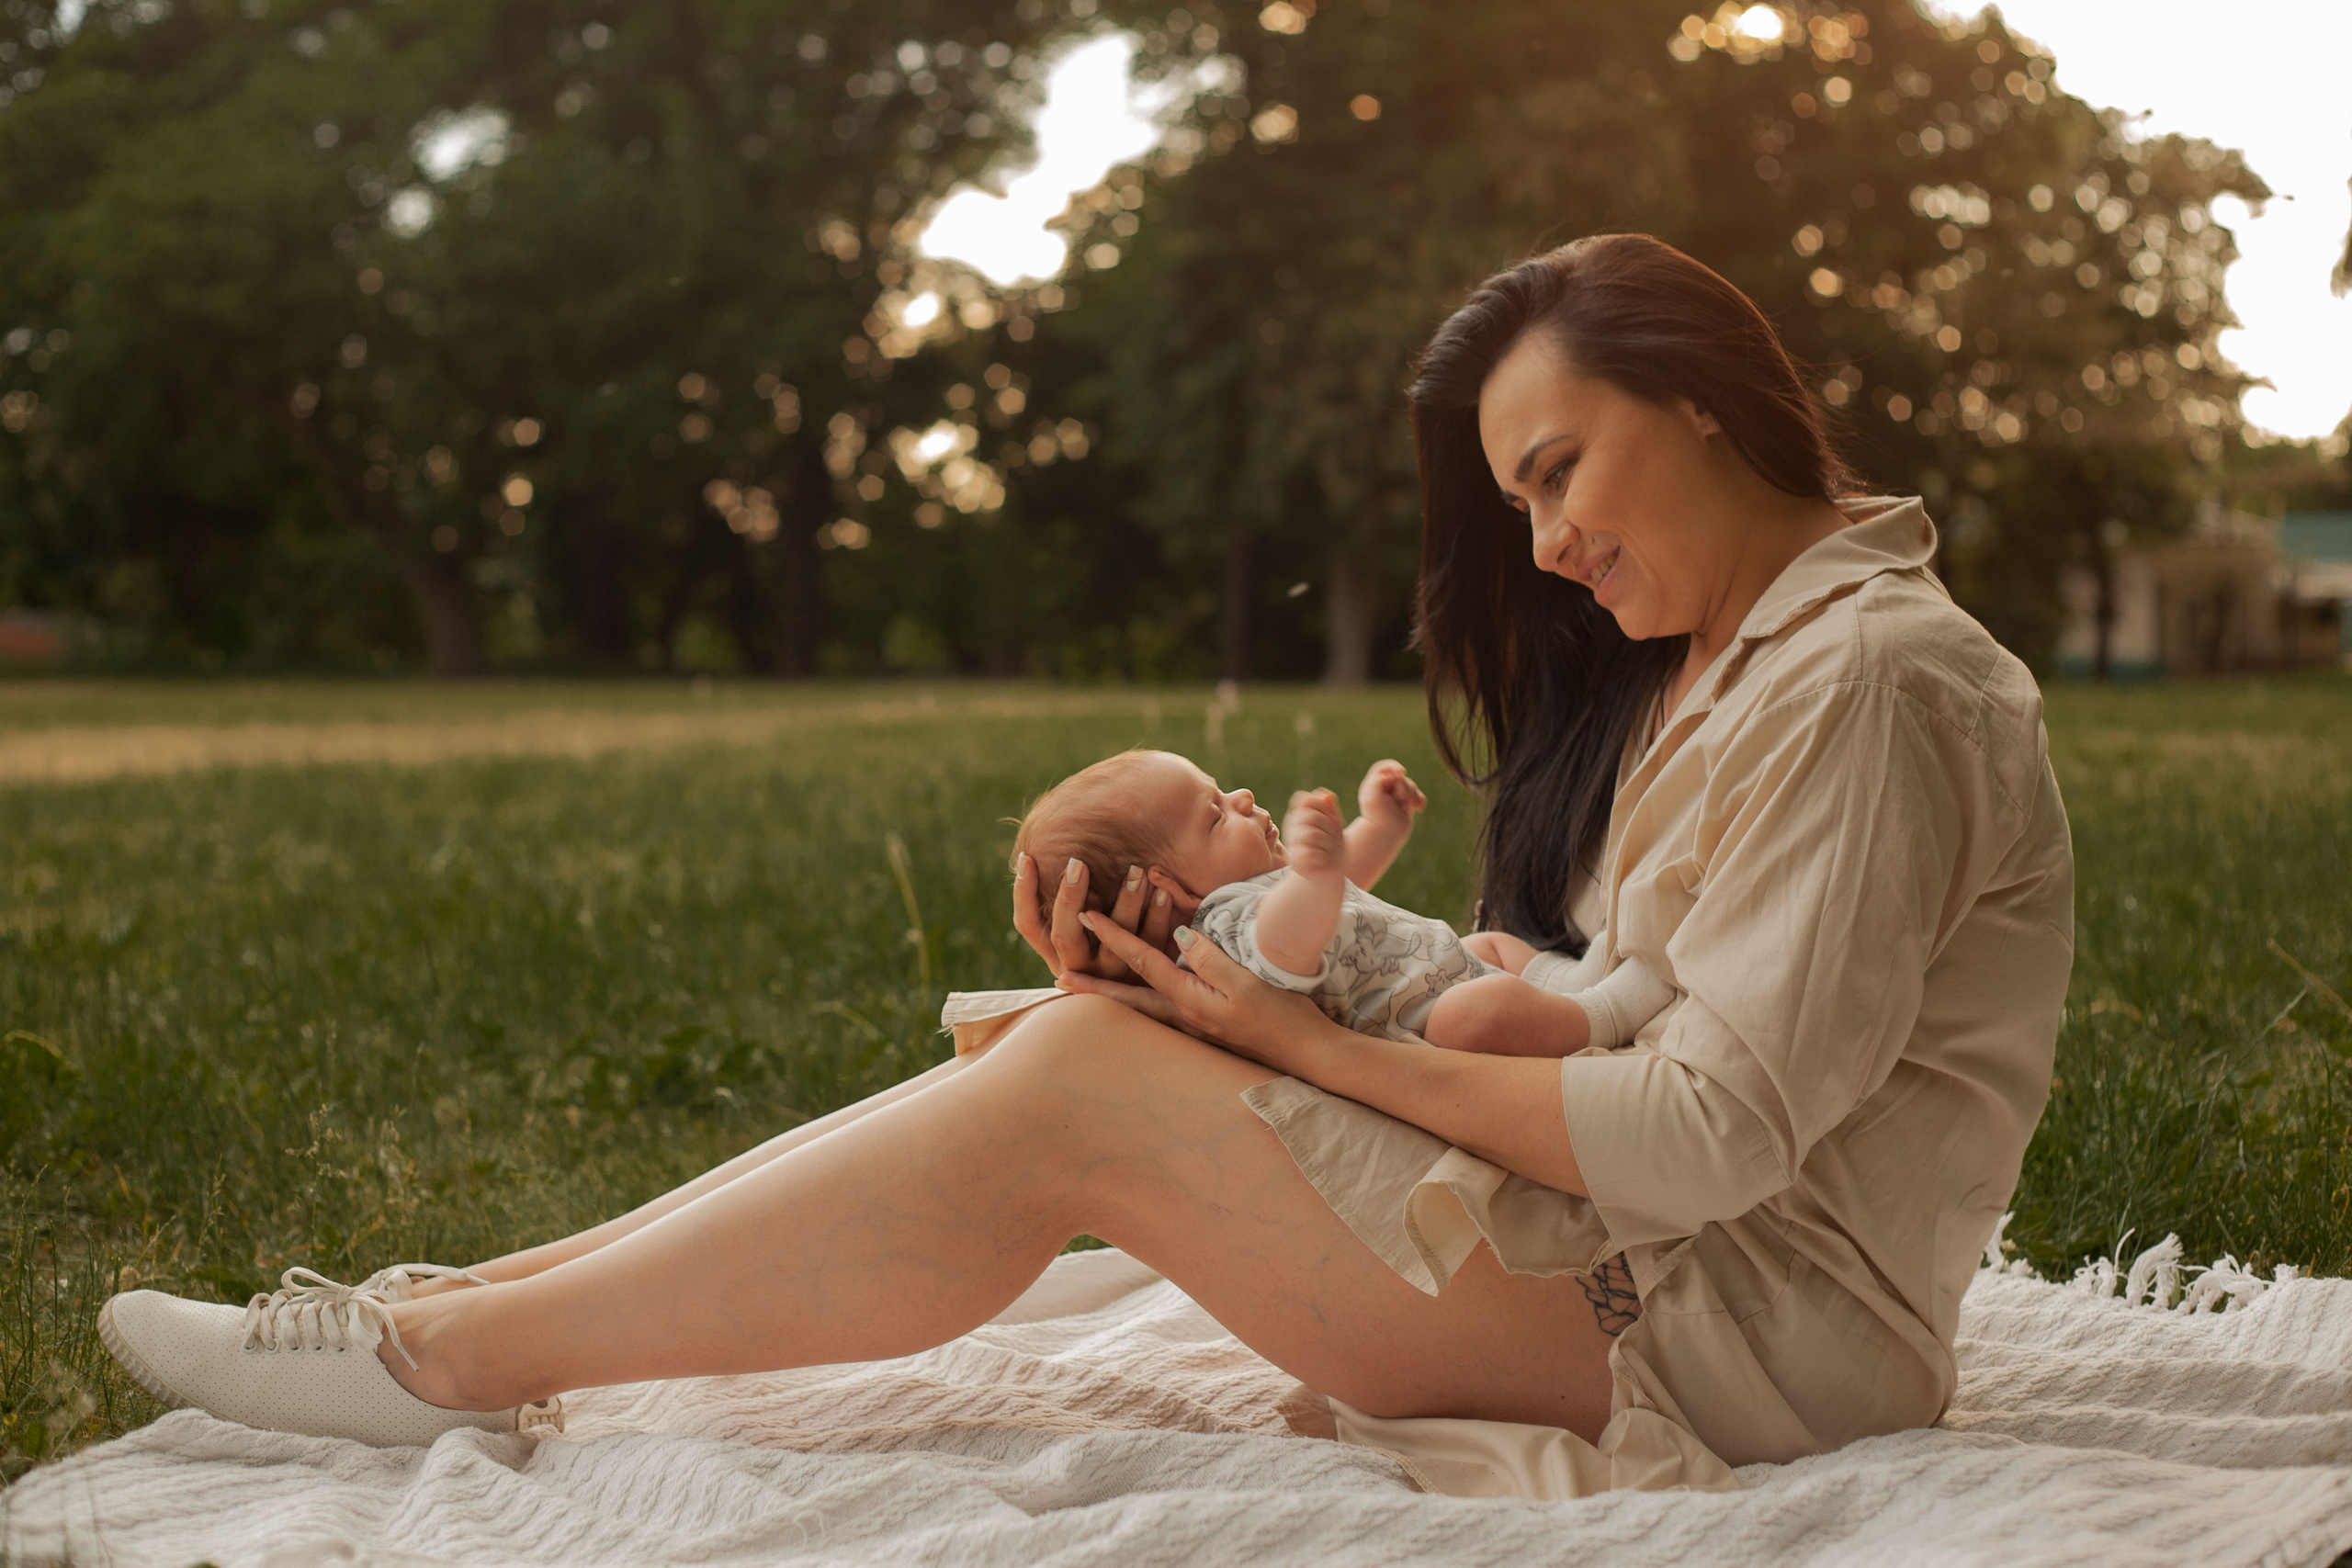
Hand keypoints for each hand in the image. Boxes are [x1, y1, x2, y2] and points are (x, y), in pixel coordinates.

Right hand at [1012, 853, 1193, 981]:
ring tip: (1137, 870)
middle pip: (1064, 936)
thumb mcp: (1082, 920)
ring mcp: (1111, 978)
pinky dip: (1157, 917)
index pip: (1028, 925)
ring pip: (1114, 944)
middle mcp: (1080, 969)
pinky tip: (1164, 891)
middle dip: (1069, 898)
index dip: (1023, 893)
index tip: (1027, 857)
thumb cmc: (1108, 932)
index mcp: (1056, 952)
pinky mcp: (1144, 980)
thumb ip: (1069, 896)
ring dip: (1125, 904)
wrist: (1155, 984)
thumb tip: (1038, 851)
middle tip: (1077, 862)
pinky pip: (1151, 947)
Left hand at [1064, 914, 1336, 1070]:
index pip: (1143, 962)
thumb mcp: (1246, 983)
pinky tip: (1141, 1000)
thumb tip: (1176, 935)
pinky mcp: (1209, 1030)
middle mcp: (1185, 1017)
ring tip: (1087, 988)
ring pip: (1144, 1007)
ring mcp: (1196, 1027)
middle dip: (1094, 984)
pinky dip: (1144, 1002)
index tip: (1085, 917)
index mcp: (1190, 1001)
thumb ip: (1209, 959)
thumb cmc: (1283, 1017)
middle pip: (1129, 997)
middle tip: (1058, 975)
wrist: (1311, 1055)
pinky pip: (1166, 1011)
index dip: (1114, 936)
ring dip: (1114, 995)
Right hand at [1283, 789, 1346, 879]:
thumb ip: (1330, 808)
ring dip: (1328, 844)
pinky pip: (1312, 852)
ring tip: (1325, 851)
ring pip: (1314, 834)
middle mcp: (1292, 827)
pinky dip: (1323, 857)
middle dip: (1329, 828)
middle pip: (1313, 816)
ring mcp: (1292, 843)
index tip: (1330, 822)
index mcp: (1299, 815)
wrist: (1328, 875)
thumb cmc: (1332, 848)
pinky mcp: (1296, 861)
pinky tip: (1321, 861)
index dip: (1325, 809)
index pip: (1309, 800)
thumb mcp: (1335, 824)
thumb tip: (1326, 794)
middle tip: (1330, 840)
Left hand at [1356, 759, 1425, 836]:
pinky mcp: (1406, 805)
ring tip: (1403, 808)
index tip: (1400, 771)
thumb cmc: (1376, 816)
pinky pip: (1418, 796)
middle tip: (1397, 800)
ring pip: (1411, 785)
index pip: (1384, 768)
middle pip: (1400, 776)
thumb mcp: (1373, 795)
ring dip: (1409, 795)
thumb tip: (1397, 774)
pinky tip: (1418, 808)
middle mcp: (1384, 789)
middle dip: (1402, 786)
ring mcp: (1396, 796)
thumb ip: (1381, 779)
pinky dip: (1419, 800)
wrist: (1382, 837)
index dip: (1392, 766)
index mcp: (1373, 784)